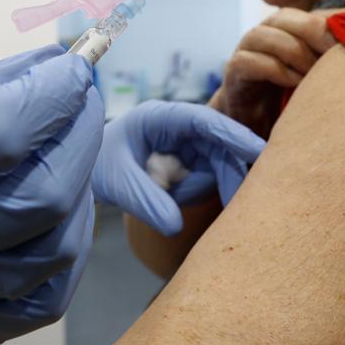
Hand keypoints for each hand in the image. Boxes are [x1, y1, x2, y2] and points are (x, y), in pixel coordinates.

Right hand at [0, 45, 103, 344]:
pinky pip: (40, 302)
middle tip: (82, 104)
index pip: (1, 133)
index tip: (75, 67)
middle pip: (41, 197)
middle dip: (79, 139)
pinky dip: (66, 254)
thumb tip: (60, 65)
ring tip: (69, 156)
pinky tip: (60, 217)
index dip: (54, 95)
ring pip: (52, 252)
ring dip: (80, 195)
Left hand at [91, 101, 264, 236]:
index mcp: (160, 117)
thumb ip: (145, 201)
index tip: (258, 152)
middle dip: (227, 174)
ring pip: (216, 166)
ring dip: (198, 187)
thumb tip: (174, 227)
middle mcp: (179, 127)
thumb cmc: (96, 165)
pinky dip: (193, 193)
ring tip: (168, 194)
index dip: (232, 135)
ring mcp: (186, 145)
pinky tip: (170, 195)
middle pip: (219, 146)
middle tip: (235, 204)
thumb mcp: (117, 182)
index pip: (204, 121)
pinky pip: (205, 179)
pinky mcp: (189, 163)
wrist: (85, 172)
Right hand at [208, 8, 344, 137]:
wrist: (257, 124)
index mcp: (292, 28)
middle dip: (315, 31)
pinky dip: (275, 70)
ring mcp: (246, 50)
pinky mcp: (233, 72)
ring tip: (314, 74)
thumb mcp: (323, 76)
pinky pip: (249, 60)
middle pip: (287, 16)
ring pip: (266, 35)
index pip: (316, 15)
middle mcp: (267, 32)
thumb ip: (342, 59)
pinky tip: (295, 84)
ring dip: (295, 52)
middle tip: (336, 53)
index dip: (337, 24)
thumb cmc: (297, 97)